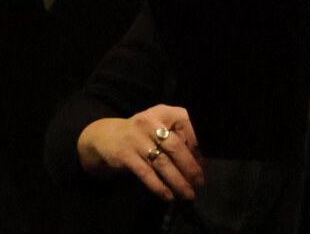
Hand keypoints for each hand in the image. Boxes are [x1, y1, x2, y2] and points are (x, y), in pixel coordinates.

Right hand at [75, 106, 203, 200]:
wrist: (105, 137)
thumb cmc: (141, 134)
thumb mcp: (159, 128)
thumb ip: (178, 138)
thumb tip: (200, 161)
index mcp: (163, 112)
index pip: (187, 125)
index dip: (198, 145)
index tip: (204, 163)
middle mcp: (150, 122)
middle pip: (176, 147)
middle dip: (190, 167)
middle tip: (200, 183)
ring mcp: (136, 138)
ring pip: (163, 163)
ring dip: (178, 181)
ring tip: (188, 194)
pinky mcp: (125, 155)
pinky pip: (147, 174)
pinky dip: (160, 187)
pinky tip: (169, 196)